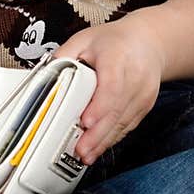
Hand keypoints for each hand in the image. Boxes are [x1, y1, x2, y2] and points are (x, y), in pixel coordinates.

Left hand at [52, 16, 164, 164]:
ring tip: (85, 155)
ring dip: (103, 141)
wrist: (149, 42)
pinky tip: (98, 148)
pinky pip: (127, 126)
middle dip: (97, 133)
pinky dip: (111, 138)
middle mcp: (135, 78)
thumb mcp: (85, 38)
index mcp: (118, 57)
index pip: (111, 86)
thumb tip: (45, 74)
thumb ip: (64, 54)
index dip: (99, 106)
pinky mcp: (144, 107)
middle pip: (116, 110)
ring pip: (122, 122)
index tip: (85, 121)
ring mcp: (143, 94)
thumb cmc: (115, 41)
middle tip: (80, 150)